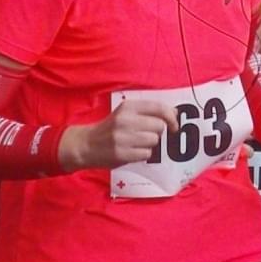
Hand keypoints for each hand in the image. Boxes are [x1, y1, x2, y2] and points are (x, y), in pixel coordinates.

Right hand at [59, 95, 179, 172]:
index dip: (171, 117)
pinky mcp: (121, 153)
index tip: (173, 125)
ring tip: (136, 144)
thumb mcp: (124, 113)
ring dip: (150, 144)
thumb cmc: (110, 128)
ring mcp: (122, 138)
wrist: (86, 144)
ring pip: (154, 140)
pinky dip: (143, 154)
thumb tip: (174, 114)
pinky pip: (146, 154)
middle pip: (159, 126)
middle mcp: (125, 120)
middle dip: (157, 132)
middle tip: (146, 135)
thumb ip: (147, 112)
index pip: (158, 107)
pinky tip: (132, 152)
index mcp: (127, 107)